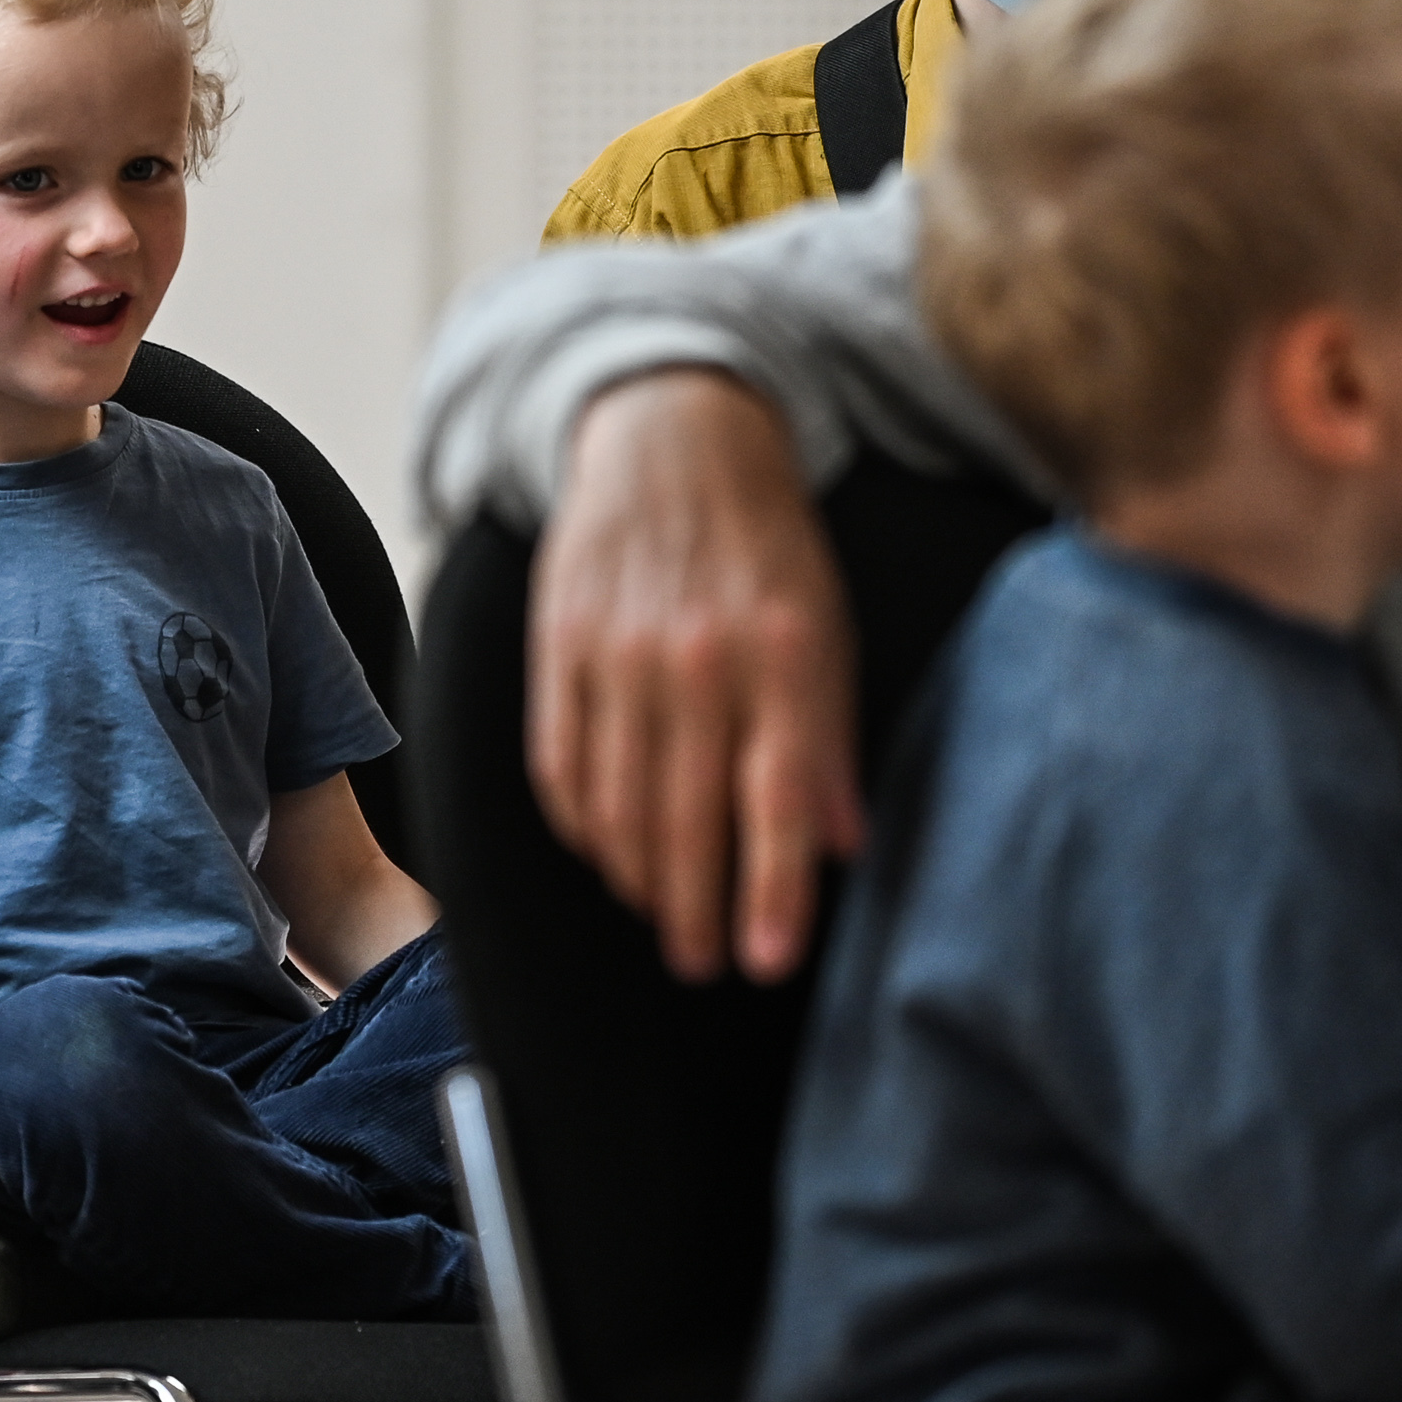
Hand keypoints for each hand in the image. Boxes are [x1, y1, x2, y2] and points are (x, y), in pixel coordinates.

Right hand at [531, 370, 862, 983]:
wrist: (672, 438)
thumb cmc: (765, 545)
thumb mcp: (827, 626)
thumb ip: (830, 736)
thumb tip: (843, 845)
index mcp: (779, 652)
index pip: (775, 798)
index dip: (772, 891)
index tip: (768, 962)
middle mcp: (695, 658)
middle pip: (686, 820)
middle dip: (696, 912)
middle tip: (705, 963)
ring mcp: (617, 653)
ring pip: (616, 807)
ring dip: (638, 880)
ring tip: (661, 916)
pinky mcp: (558, 648)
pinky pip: (560, 766)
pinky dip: (582, 826)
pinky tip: (606, 851)